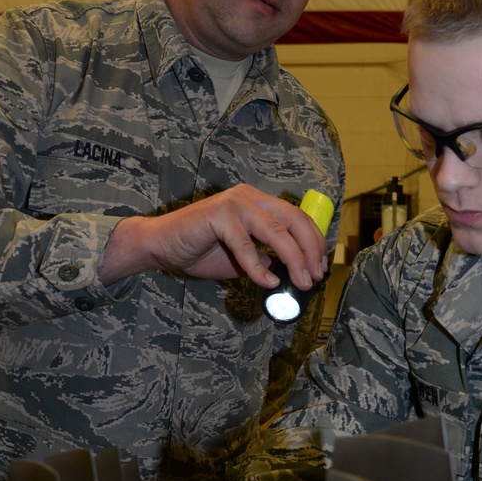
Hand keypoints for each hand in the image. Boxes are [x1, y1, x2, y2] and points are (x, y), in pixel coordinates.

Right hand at [100, 185, 327, 289]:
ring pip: (277, 232)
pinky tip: (267, 283)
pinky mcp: (219, 215)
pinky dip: (260, 268)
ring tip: (302, 282)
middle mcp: (250, 197)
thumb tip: (292, 273)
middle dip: (311, 250)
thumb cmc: (200, 250)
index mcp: (258, 202)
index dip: (314, 242)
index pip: (297, 217)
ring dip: (295, 260)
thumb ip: (266, 259)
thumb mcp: (242, 258)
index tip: (320, 267)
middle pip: (294, 221)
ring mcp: (235, 203)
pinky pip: (247, 246)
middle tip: (316, 276)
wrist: (161, 246)